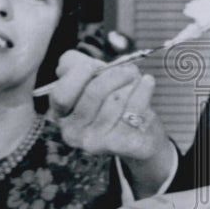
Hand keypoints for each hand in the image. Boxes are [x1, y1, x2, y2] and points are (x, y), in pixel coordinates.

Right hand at [48, 50, 168, 162]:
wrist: (141, 131)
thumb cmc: (113, 100)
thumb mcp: (90, 78)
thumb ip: (74, 65)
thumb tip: (66, 64)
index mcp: (61, 116)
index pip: (61, 94)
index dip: (81, 73)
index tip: (97, 65)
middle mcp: (73, 133)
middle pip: (93, 93)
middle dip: (114, 74)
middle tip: (128, 69)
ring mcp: (96, 143)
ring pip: (115, 99)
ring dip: (130, 83)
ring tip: (137, 80)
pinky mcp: (123, 145)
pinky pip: (134, 109)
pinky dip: (144, 90)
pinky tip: (147, 83)